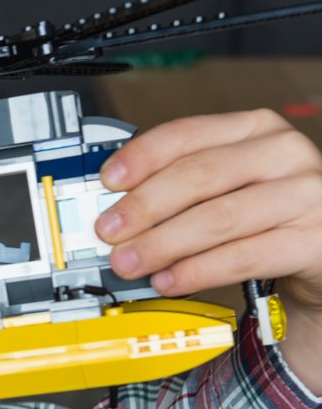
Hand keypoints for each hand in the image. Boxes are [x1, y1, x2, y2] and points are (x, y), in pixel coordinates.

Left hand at [93, 109, 321, 392]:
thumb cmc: (268, 213)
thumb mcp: (228, 185)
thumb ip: (181, 186)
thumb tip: (117, 206)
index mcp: (255, 129)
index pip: (188, 134)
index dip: (141, 157)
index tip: (107, 181)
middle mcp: (284, 154)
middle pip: (199, 175)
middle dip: (144, 206)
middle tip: (108, 231)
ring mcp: (306, 195)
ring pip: (219, 217)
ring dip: (163, 243)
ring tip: (130, 261)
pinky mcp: (316, 239)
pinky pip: (245, 255)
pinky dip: (199, 270)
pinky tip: (170, 279)